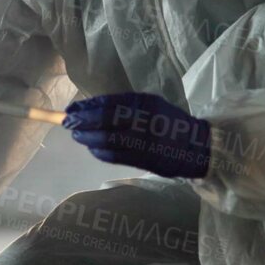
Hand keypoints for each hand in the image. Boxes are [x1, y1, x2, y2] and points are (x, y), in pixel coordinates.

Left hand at [62, 92, 212, 178]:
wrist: (195, 146)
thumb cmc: (168, 121)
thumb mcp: (149, 104)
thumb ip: (122, 105)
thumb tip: (88, 108)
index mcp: (146, 104)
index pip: (109, 104)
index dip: (86, 108)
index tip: (71, 110)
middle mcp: (145, 122)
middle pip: (106, 121)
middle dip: (82, 123)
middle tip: (68, 124)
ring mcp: (145, 142)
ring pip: (107, 141)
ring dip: (87, 139)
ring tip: (78, 136)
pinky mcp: (144, 161)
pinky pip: (115, 156)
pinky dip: (99, 152)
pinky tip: (92, 148)